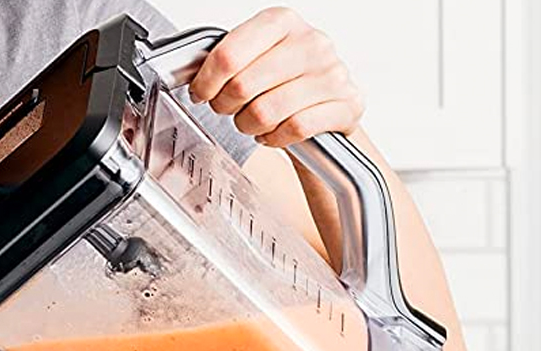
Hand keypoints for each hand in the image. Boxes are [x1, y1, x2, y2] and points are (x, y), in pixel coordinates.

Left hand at [189, 7, 363, 147]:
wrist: (329, 101)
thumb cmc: (285, 80)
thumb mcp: (255, 58)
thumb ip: (226, 60)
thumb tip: (193, 77)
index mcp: (282, 22)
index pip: (229, 55)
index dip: (207, 81)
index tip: (201, 93)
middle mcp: (311, 42)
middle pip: (243, 86)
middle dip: (226, 106)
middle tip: (228, 109)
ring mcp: (332, 73)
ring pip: (266, 111)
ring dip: (249, 125)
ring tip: (251, 122)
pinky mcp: (347, 104)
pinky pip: (294, 128)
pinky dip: (275, 137)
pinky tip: (273, 132)